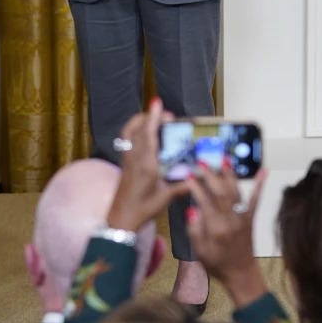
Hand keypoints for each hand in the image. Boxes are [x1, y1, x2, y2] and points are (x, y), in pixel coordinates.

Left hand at [105, 99, 190, 232]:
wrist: (121, 220)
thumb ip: (183, 185)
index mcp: (146, 165)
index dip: (153, 117)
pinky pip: (127, 139)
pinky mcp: (125, 163)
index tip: (157, 103)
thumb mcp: (166, 197)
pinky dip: (135, 130)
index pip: (149, 135)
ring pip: (130, 132)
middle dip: (151, 116)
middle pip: (138, 129)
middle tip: (165, 114)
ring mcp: (127, 159)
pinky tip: (145, 133)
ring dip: (140, 121)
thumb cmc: (143, 209)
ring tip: (153, 117)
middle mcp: (135, 158)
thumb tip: (200, 175)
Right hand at [186, 166, 267, 307]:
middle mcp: (231, 220)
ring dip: (229, 174)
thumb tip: (192, 208)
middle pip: (220, 192)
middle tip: (202, 161)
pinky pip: (256, 199)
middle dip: (211, 175)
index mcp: (216, 228)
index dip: (196, 187)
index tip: (189, 175)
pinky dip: (260, 184)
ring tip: (223, 159)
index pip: (204, 202)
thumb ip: (195, 230)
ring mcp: (243, 217)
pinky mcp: (251, 218)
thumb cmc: (217, 263)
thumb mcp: (199, 251)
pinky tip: (264, 171)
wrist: (241, 274)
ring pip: (236, 191)